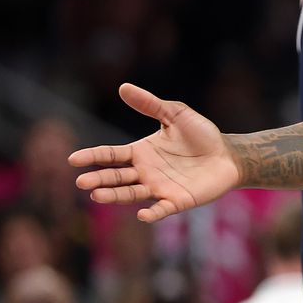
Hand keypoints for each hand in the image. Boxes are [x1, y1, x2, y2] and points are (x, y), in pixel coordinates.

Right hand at [70, 84, 239, 222]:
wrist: (228, 154)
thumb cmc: (202, 135)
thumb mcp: (176, 114)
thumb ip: (150, 104)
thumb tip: (123, 87)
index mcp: (140, 152)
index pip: (111, 155)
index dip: (93, 156)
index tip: (74, 159)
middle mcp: (145, 172)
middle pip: (116, 177)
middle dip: (99, 179)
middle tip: (82, 183)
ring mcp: (159, 188)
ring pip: (131, 193)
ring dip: (115, 196)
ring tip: (97, 196)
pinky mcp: (178, 201)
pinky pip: (162, 209)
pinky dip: (152, 213)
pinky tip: (143, 214)